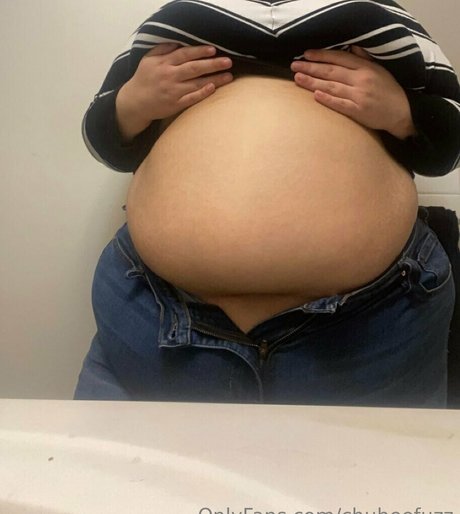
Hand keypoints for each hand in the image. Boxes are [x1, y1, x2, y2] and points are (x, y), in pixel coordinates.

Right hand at [116, 44, 232, 138]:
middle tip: (228, 61)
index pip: (185, 55)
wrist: (135, 102)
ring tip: (229, 76)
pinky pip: (191, 99)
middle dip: (212, 64)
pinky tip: (213, 88)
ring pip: (196, 84)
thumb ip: (163, 49)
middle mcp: (169, 76)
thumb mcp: (148, 60)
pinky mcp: (175, 105)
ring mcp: (173, 91)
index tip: (213, 49)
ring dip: (214, 80)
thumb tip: (178, 42)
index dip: (200, 52)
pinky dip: (202, 93)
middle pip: (194, 68)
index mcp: (164, 63)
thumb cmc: (144, 79)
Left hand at [290, 46, 415, 138]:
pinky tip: (314, 95)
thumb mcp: (379, 70)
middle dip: (311, 68)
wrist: (402, 112)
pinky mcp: (359, 111)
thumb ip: (363, 59)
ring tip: (297, 78)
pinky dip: (327, 99)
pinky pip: (340, 104)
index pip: (340, 58)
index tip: (306, 54)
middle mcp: (362, 80)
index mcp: (366, 68)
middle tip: (295, 65)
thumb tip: (350, 48)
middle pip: (331, 72)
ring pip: (332, 86)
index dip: (322, 56)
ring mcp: (360, 96)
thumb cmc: (388, 91)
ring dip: (313, 82)